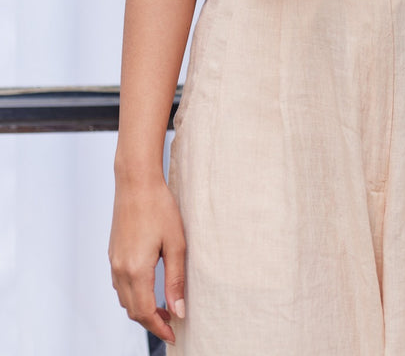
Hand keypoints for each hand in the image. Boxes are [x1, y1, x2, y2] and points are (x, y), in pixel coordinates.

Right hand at [109, 177, 185, 343]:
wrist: (136, 182)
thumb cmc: (160, 207)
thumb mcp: (176, 244)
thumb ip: (176, 280)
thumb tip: (179, 311)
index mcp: (136, 270)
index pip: (144, 313)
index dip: (159, 328)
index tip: (174, 335)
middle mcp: (120, 269)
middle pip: (132, 310)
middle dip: (151, 322)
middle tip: (172, 323)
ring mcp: (114, 261)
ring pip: (124, 299)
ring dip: (141, 309)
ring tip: (163, 308)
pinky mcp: (113, 253)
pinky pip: (120, 284)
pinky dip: (133, 294)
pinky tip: (149, 288)